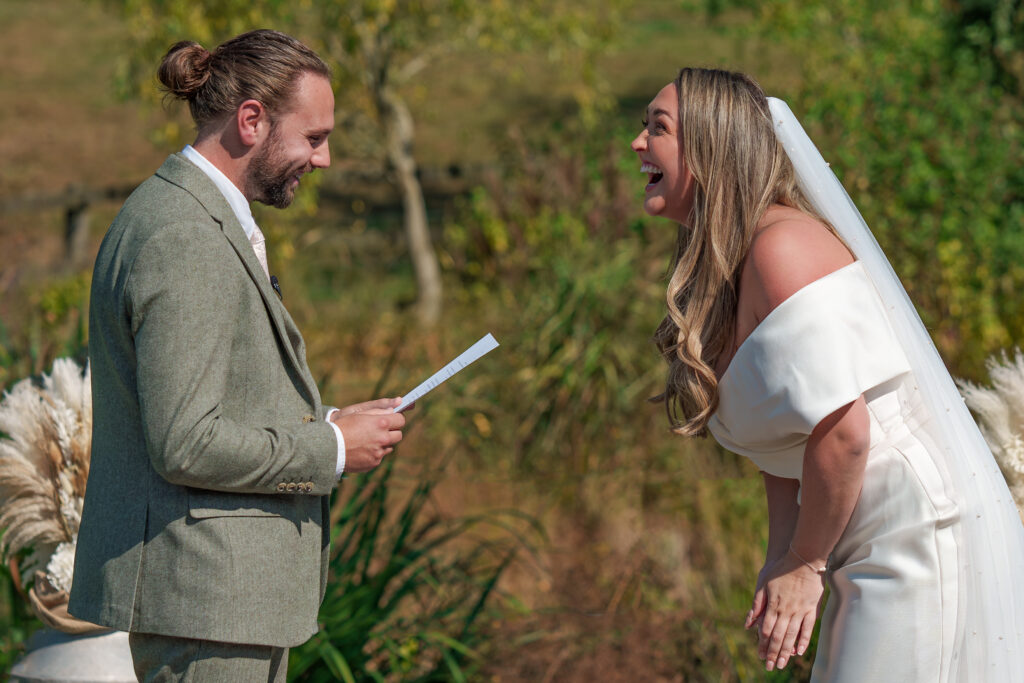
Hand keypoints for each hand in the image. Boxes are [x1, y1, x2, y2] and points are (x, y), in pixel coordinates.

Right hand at [331, 398, 405, 472]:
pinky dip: (374, 453)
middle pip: (399, 435)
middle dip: (392, 432)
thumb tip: (394, 410)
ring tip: (367, 440)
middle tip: (380, 430)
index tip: (391, 419)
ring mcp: (379, 453)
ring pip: (389, 447)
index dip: (396, 419)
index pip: (401, 420)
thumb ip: (379, 411)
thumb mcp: (359, 413)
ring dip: (383, 443)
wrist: (329, 448)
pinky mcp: (374, 463)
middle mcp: (383, 439)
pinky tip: (361, 450)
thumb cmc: (342, 427)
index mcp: (381, 424)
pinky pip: (379, 456)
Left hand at [745, 551, 823, 670]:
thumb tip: (748, 623)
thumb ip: (756, 604)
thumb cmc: (780, 569)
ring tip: (782, 664)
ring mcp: (799, 610)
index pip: (765, 630)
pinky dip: (803, 641)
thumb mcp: (763, 583)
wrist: (802, 559)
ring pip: (791, 635)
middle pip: (778, 636)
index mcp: (773, 605)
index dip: (762, 644)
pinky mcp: (811, 608)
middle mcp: (786, 610)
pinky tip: (799, 651)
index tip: (761, 656)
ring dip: (786, 651)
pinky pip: (807, 628)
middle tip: (771, 667)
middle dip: (773, 653)